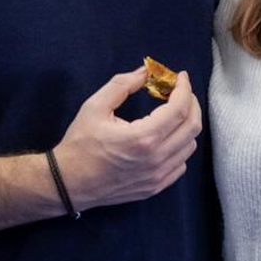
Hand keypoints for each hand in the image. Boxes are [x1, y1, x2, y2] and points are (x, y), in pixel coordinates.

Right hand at [53, 65, 201, 210]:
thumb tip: (144, 73)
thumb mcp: (95, 107)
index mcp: (143, 138)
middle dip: (191, 103)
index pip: (179, 109)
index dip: (184, 88)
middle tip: (181, 91)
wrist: (68, 183)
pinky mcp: (154, 187)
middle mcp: (156, 159)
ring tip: (173, 113)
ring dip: (186, 125)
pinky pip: (180, 165)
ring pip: (189, 146)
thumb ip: (122, 85)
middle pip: (192, 127)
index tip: (181, 77)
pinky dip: (180, 147)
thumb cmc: (80, 145)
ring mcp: (157, 176)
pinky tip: (167, 137)